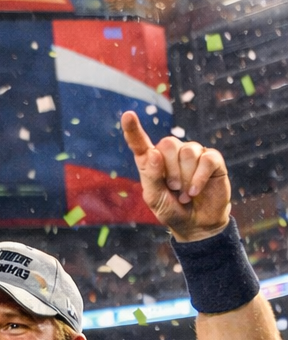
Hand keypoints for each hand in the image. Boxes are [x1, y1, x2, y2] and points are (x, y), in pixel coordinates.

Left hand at [121, 111, 230, 242]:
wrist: (197, 224)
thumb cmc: (172, 210)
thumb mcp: (155, 199)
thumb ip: (151, 177)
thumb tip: (153, 153)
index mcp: (152, 162)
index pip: (140, 143)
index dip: (133, 129)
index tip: (127, 115)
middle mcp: (172, 153)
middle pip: (168, 144)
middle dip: (170, 170)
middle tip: (173, 188)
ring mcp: (193, 154)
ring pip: (187, 151)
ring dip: (185, 177)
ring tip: (185, 193)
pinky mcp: (212, 159)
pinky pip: (206, 159)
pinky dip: (199, 178)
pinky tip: (195, 191)